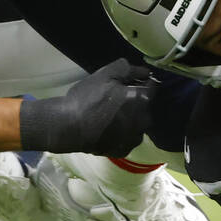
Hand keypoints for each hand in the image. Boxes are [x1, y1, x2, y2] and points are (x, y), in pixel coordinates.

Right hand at [19, 58, 155, 155]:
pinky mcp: (123, 150)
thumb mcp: (105, 75)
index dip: (141, 81)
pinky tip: (108, 128)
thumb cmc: (88, 99)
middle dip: (136, 100)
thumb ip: (127, 69)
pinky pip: (127, 138)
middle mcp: (144, 121)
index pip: (152, 86)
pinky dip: (122, 132)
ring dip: (130, 117)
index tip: (128, 81)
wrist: (68, 127)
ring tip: (111, 114)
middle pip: (145, 106)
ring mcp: (134, 138)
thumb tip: (144, 71)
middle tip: (116, 97)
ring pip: (137, 123)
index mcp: (143, 101)